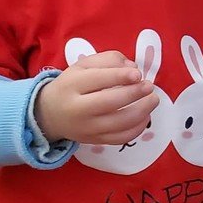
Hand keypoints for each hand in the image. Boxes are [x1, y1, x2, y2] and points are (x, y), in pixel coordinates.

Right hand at [34, 51, 158, 144]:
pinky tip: (145, 116)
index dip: (120, 76)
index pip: (97, 79)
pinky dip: (138, 128)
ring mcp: (87, 129)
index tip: (138, 74)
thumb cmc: (72, 85)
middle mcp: (78, 109)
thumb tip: (132, 67)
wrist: (50, 114)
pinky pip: (121, 138)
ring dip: (142, 111)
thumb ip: (108, 60)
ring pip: (119, 124)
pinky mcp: (95, 141)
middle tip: (149, 86)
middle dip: (134, 94)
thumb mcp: (83, 65)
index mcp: (72, 85)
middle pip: (109, 103)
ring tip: (153, 99)